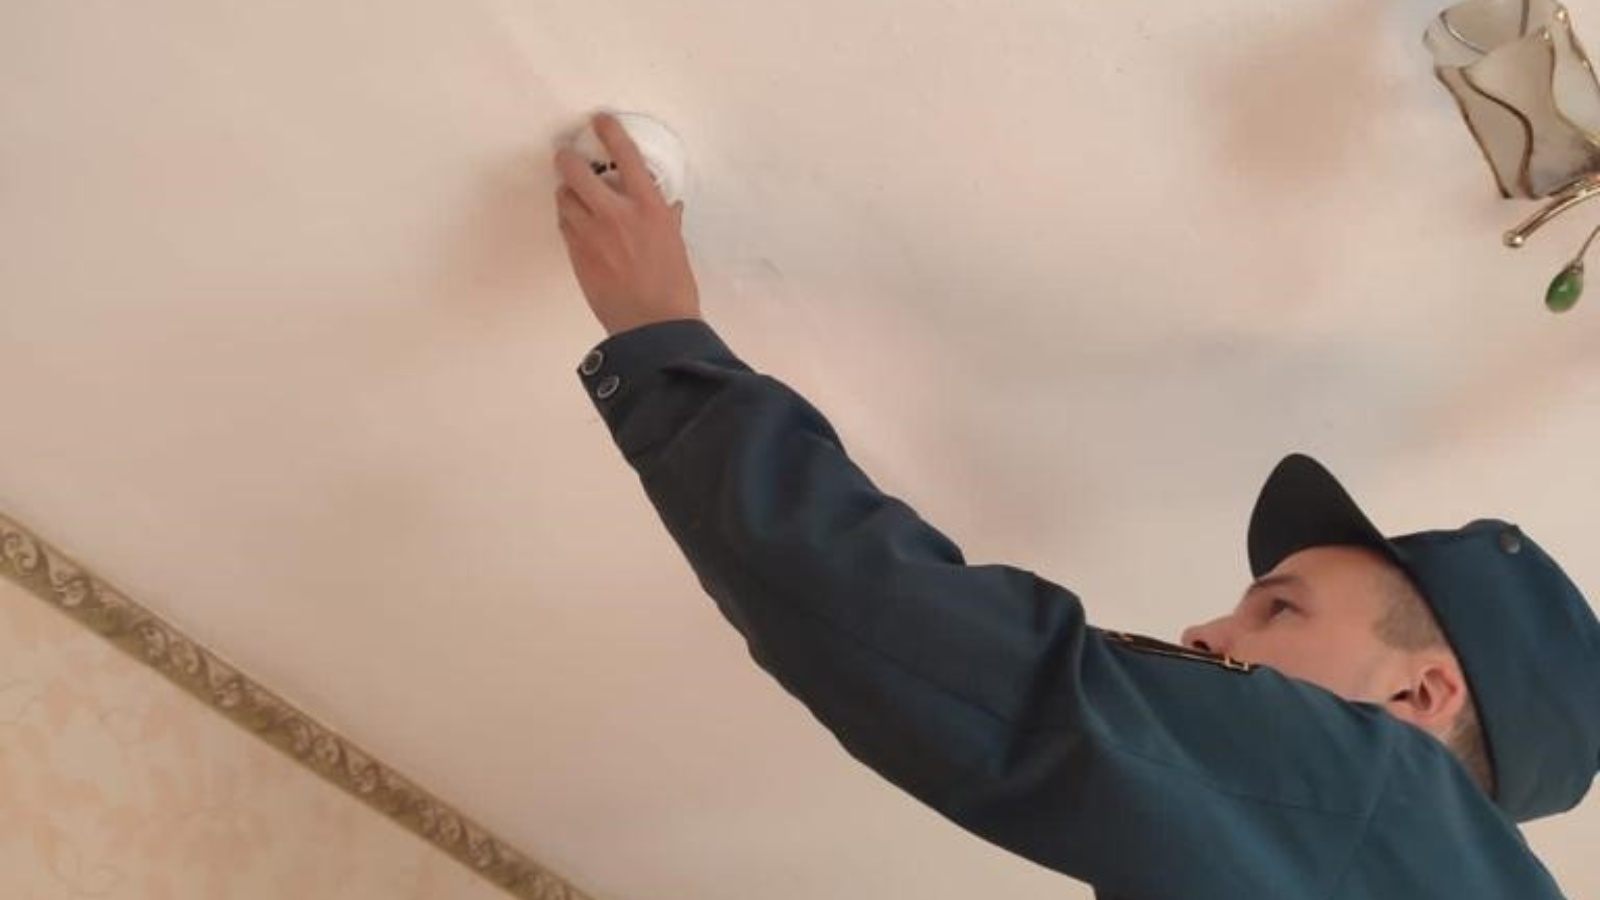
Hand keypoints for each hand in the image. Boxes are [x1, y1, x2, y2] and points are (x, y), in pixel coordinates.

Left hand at [554, 112, 700, 335]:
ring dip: (567, 192)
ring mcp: (591, 234)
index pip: (625, 154)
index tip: (600, 120)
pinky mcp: (577, 254)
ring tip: (574, 195)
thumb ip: (666, 220)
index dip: (610, 130)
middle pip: (575, 170)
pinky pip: (564, 225)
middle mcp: (615, 214)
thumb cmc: (673, 287)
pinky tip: (577, 223)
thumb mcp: (676, 245)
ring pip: (563, 197)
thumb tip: (668, 207)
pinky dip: (568, 218)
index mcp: (648, 207)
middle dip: (568, 159)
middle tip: (568, 157)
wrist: (652, 325)